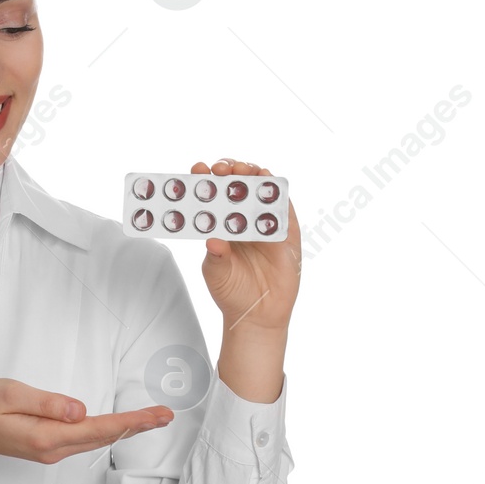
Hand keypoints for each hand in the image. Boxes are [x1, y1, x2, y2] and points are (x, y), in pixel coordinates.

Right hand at [0, 378, 171, 465]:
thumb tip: (79, 410)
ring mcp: (52, 451)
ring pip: (97, 440)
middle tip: (167, 415)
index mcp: (47, 436)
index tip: (156, 416)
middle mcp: (54, 449)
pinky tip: (120, 425)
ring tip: (152, 419)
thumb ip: (46, 402)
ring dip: (125, 429)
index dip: (130, 421)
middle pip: (104, 436)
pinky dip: (108, 431)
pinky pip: (86, 440)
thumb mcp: (10, 395)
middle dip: (137, 426)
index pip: (98, 428)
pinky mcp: (49, 447)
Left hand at [193, 158, 301, 331]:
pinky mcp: (286, 234)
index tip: (198, 170)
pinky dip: (278, 195)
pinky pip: (284, 210)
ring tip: (245, 170)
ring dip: (255, 176)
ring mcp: (266, 225)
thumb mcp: (216, 272)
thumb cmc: (231, 291)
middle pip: (239, 186)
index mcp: (223, 224)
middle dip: (231, 171)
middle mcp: (244, 220)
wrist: (256, 315)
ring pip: (262, 192)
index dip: (207, 179)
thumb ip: (215, 256)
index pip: (214, 195)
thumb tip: (211, 240)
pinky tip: (269, 185)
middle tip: (222, 168)